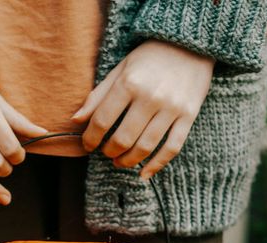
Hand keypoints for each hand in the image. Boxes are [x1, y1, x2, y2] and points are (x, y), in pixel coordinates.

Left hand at [72, 40, 214, 179]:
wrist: (190, 44)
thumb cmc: (149, 58)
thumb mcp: (120, 70)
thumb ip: (98, 96)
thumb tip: (76, 120)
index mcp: (129, 84)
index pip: (103, 121)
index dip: (91, 138)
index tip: (88, 144)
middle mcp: (150, 97)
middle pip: (123, 139)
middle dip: (109, 151)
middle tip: (105, 152)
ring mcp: (172, 108)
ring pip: (146, 147)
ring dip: (128, 161)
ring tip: (120, 162)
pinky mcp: (189, 116)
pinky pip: (172, 148)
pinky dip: (157, 165)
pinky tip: (144, 173)